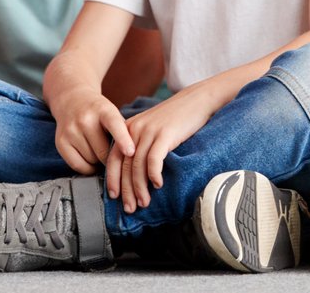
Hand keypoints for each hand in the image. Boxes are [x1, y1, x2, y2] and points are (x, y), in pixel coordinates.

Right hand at [53, 88, 132, 175]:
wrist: (72, 100)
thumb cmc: (99, 112)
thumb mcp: (113, 113)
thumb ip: (123, 131)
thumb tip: (129, 157)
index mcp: (103, 109)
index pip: (114, 124)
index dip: (123, 139)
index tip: (131, 152)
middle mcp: (85, 119)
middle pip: (103, 152)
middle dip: (111, 157)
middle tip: (113, 153)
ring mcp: (71, 131)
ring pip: (91, 161)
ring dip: (98, 162)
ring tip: (99, 150)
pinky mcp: (60, 143)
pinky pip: (78, 166)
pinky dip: (87, 168)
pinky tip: (91, 159)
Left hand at [110, 94, 212, 212]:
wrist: (196, 100)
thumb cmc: (174, 119)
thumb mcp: (151, 129)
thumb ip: (139, 145)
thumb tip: (133, 174)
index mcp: (127, 129)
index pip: (113, 159)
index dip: (113, 180)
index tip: (114, 197)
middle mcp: (134, 129)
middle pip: (125, 165)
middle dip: (126, 190)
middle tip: (130, 208)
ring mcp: (149, 131)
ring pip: (138, 166)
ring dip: (140, 188)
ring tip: (144, 202)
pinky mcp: (164, 134)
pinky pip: (154, 159)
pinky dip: (154, 175)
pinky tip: (158, 185)